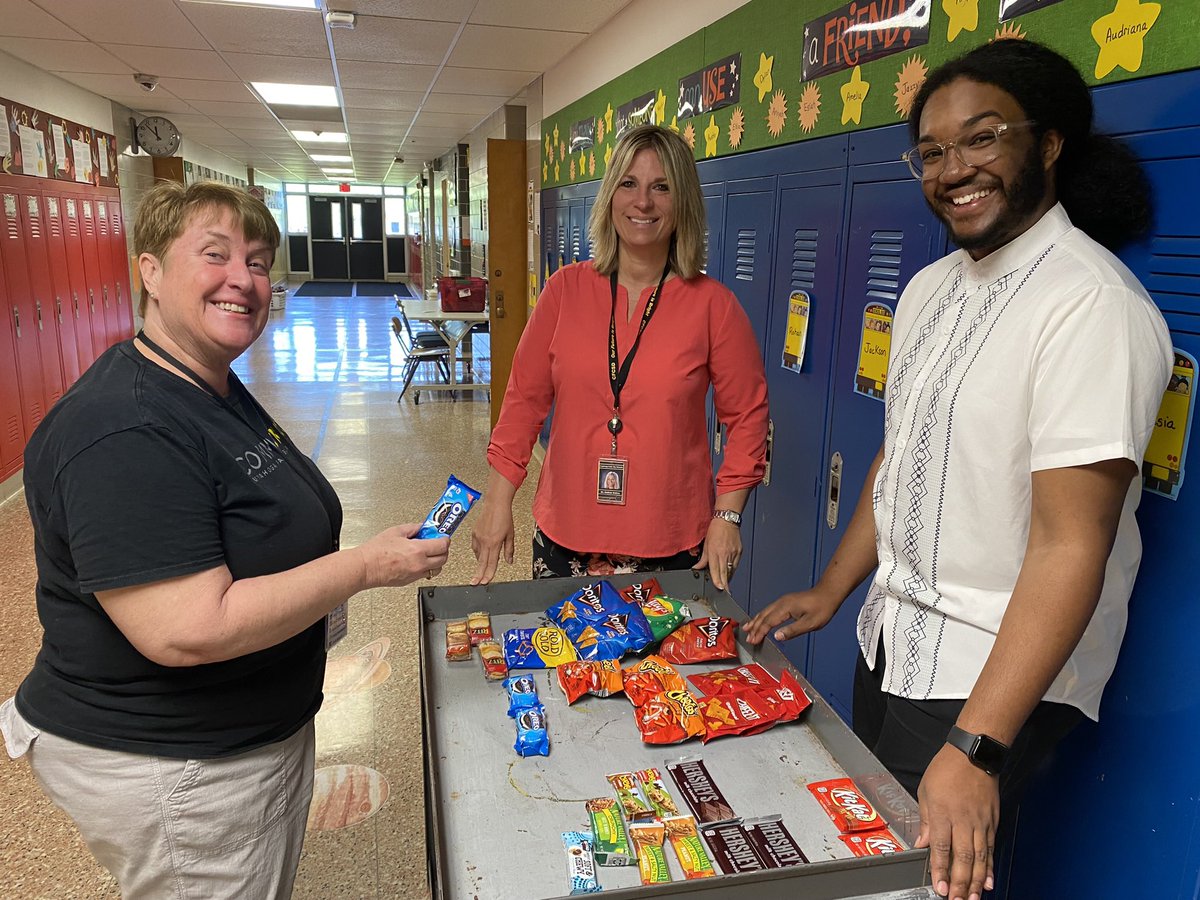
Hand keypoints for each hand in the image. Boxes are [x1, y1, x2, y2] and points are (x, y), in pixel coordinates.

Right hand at [358, 524, 449, 586]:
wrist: (365, 567)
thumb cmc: (375, 551)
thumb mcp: (396, 531)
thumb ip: (414, 528)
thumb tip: (424, 527)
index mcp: (417, 550)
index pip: (442, 545)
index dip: (445, 539)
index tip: (442, 536)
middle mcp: (419, 564)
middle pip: (444, 558)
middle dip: (444, 550)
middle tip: (438, 543)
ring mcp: (415, 574)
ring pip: (437, 569)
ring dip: (437, 561)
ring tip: (430, 553)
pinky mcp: (410, 581)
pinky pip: (425, 574)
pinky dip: (427, 568)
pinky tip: (419, 560)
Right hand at [470, 496, 514, 584]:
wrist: (495, 503)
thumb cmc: (504, 517)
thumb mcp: (510, 535)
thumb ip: (509, 550)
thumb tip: (509, 561)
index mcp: (494, 543)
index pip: (491, 562)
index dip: (488, 574)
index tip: (485, 582)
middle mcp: (485, 541)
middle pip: (481, 562)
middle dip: (478, 574)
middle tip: (475, 583)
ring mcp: (478, 537)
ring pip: (478, 555)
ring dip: (480, 563)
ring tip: (481, 569)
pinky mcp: (474, 533)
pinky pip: (475, 547)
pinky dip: (478, 552)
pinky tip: (481, 553)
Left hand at [693, 517, 741, 590]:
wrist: (727, 520)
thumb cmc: (715, 530)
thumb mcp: (706, 544)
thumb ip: (703, 559)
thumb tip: (697, 568)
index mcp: (715, 552)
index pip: (716, 570)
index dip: (718, 580)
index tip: (719, 588)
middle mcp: (725, 553)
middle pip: (725, 573)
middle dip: (725, 584)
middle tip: (725, 592)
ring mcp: (734, 553)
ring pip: (731, 570)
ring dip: (727, 578)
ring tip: (725, 583)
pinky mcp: (739, 552)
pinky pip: (735, 565)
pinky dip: (732, 569)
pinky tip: (728, 572)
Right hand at [741, 587, 841, 644]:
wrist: (828, 594)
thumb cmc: (822, 608)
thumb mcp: (810, 623)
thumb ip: (793, 630)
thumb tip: (777, 636)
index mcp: (786, 608)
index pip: (768, 622)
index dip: (759, 632)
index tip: (753, 641)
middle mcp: (781, 603)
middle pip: (763, 616)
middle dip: (754, 628)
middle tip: (747, 638)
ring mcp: (783, 601)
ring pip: (764, 612)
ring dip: (755, 621)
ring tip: (747, 629)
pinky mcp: (785, 602)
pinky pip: (769, 609)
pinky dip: (762, 616)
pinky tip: (760, 619)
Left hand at [916, 745, 998, 899]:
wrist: (974, 754)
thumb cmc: (947, 768)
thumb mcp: (925, 790)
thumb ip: (925, 819)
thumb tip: (922, 842)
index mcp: (943, 813)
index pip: (941, 847)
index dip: (941, 870)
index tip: (940, 887)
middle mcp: (963, 820)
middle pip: (963, 858)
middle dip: (960, 883)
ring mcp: (980, 822)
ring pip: (979, 857)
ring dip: (976, 881)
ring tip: (973, 898)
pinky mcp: (992, 821)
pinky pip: (990, 848)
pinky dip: (990, 866)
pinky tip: (988, 880)